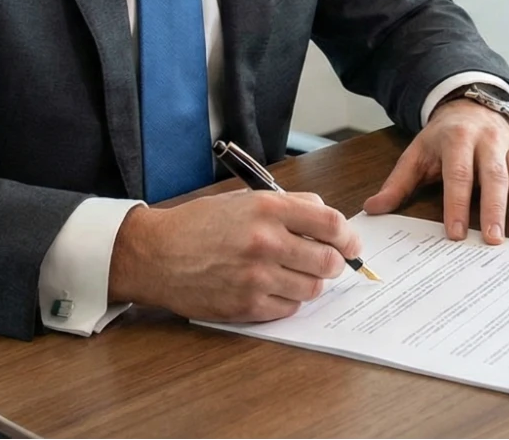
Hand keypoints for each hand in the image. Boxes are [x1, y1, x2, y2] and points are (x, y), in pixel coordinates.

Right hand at [106, 189, 359, 321]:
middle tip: (327, 263)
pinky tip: (274, 288)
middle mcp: (265, 242)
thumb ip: (290, 205)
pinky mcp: (246, 306)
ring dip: (311, 283)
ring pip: (312, 288)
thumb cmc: (199, 225)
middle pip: (329, 261)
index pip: (331, 224)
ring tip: (294, 274)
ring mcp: (256, 277)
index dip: (349, 237)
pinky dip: (289, 300)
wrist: (157, 254)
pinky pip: (289, 309)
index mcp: (268, 209)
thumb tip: (327, 218)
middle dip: (334, 264)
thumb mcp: (245, 199)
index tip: (351, 244)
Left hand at [362, 98, 508, 242]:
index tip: (454, 233)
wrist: (471, 105)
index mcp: (457, 139)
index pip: (458, 174)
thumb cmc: (442, 137)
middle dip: (494, 208)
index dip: (456, 204)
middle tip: (493, 239)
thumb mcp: (416, 153)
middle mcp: (489, 140)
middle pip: (494, 176)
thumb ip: (398, 183)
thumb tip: (373, 209)